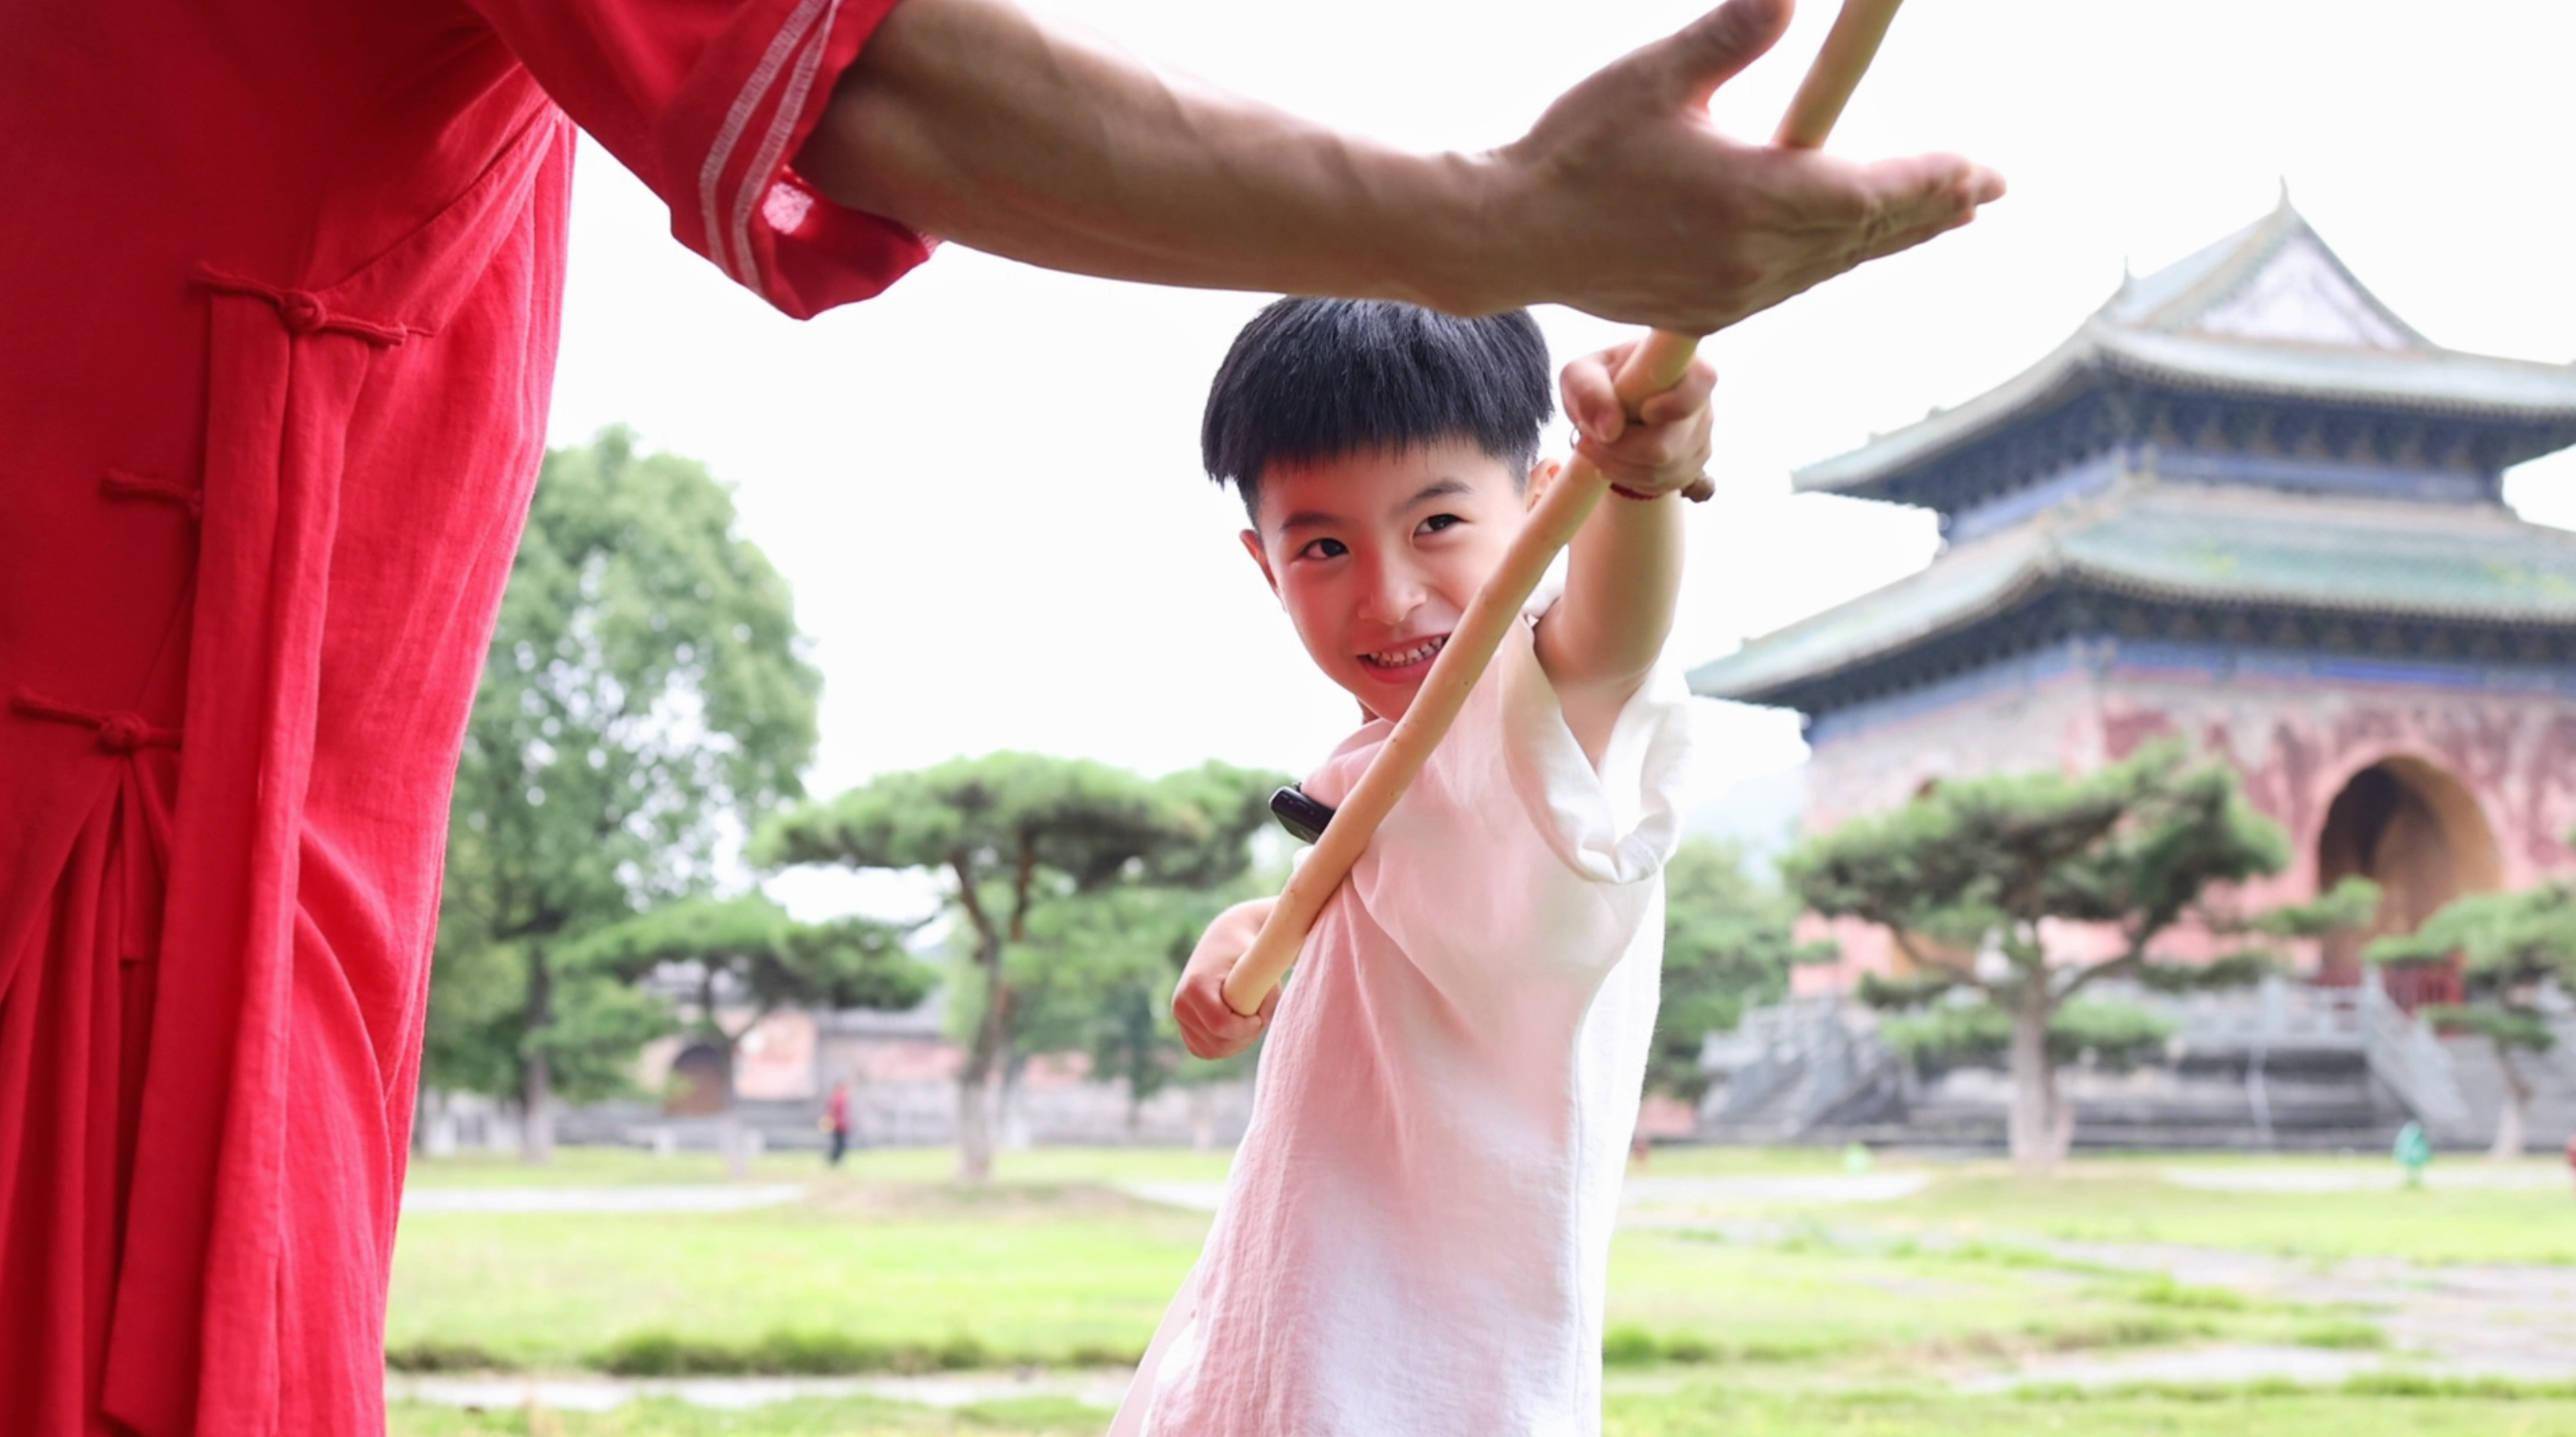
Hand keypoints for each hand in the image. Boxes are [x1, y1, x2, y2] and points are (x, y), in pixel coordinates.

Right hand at [1173, 898, 1280, 1059]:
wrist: (1224, 940)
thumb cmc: (1246, 951)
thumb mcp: (1261, 965)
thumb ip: (1268, 993)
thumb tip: (1263, 1020)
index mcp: (1195, 986)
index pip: (1221, 1025)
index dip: (1247, 1028)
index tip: (1260, 1016)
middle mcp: (1181, 1003)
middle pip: (1217, 1043)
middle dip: (1244, 1036)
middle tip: (1259, 1017)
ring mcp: (1180, 1017)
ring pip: (1211, 1050)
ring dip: (1236, 1042)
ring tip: (1249, 1019)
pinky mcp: (1185, 1027)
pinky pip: (1205, 1050)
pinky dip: (1225, 1045)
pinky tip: (1238, 1027)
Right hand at [1482, 0, 2003, 332]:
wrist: (1509, 236)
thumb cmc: (1574, 148)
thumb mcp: (1653, 75)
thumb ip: (1730, 35)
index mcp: (1749, 199)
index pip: (1867, 192)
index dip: (1931, 179)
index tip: (1982, 167)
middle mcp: (1751, 259)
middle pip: (1864, 235)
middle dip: (1931, 209)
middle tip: (1989, 190)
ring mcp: (1731, 294)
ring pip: (1833, 264)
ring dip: (1889, 238)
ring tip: (1940, 217)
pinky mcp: (1707, 310)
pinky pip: (1794, 284)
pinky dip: (1837, 259)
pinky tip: (1850, 245)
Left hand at [1560, 343, 1717, 499]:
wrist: (1608, 412)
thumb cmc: (1598, 384)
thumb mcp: (1580, 376)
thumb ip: (1588, 391)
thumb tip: (1610, 430)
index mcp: (1683, 366)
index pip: (1702, 380)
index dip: (1677, 402)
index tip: (1644, 412)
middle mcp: (1701, 402)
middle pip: (1670, 443)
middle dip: (1620, 448)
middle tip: (1587, 437)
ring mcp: (1700, 438)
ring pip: (1662, 469)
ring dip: (1617, 465)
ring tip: (1593, 447)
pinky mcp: (1691, 466)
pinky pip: (1660, 484)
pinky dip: (1627, 478)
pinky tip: (1611, 461)